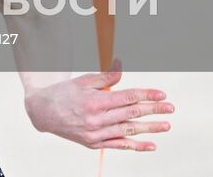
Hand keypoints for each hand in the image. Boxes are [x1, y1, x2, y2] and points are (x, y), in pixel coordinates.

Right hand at [23, 59, 173, 151]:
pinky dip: (136, 146)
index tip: (161, 94)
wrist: (42, 112)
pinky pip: (119, 145)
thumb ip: (105, 77)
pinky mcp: (94, 144)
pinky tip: (151, 145)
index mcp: (95, 101)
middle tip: (170, 108)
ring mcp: (96, 134)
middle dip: (153, 110)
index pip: (127, 97)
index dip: (146, 95)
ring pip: (128, 130)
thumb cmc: (63, 93)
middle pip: (131, 113)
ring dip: (150, 128)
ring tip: (166, 125)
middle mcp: (97, 120)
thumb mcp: (83, 81)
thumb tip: (121, 65)